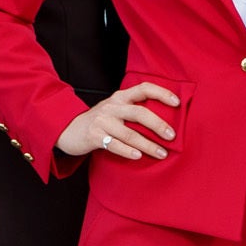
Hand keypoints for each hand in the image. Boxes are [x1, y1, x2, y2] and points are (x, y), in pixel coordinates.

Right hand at [59, 81, 181, 161]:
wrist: (69, 129)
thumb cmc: (100, 121)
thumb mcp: (116, 109)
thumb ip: (134, 109)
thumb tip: (166, 121)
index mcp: (120, 97)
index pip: (143, 89)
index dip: (161, 93)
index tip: (177, 103)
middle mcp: (112, 107)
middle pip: (139, 113)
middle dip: (158, 125)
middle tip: (172, 137)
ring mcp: (102, 121)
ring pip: (129, 133)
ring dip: (148, 145)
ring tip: (162, 153)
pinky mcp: (94, 136)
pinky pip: (114, 144)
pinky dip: (128, 151)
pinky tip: (138, 156)